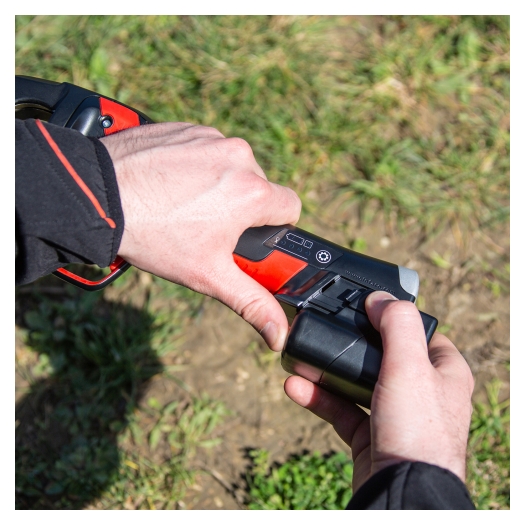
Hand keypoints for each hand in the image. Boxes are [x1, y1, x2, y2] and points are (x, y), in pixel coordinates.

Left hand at [101, 122, 300, 350]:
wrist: (98, 197)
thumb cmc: (154, 236)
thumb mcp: (208, 275)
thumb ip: (251, 302)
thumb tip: (280, 333)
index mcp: (252, 192)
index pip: (290, 208)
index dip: (275, 226)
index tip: (254, 236)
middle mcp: (238, 157)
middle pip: (259, 187)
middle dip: (242, 207)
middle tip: (209, 226)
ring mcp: (211, 138)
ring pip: (232, 167)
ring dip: (219, 185)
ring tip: (185, 205)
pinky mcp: (187, 128)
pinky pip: (206, 148)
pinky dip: (196, 165)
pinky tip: (172, 184)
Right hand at [284, 291, 473, 491]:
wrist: (401, 492)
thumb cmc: (417, 430)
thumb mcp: (410, 365)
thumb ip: (397, 324)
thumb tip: (380, 298)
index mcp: (444, 371)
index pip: (419, 332)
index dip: (394, 317)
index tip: (365, 306)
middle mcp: (422, 391)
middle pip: (382, 355)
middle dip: (350, 343)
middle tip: (327, 326)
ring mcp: (394, 414)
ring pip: (357, 382)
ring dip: (328, 370)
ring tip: (301, 356)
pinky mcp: (371, 434)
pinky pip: (341, 409)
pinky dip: (319, 397)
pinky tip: (295, 386)